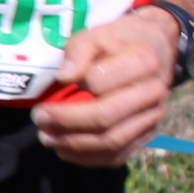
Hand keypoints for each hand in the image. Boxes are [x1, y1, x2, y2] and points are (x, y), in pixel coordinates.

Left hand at [33, 4, 179, 164]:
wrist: (154, 48)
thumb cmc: (119, 42)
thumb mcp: (97, 34)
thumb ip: (79, 50)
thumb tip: (65, 77)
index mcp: (143, 61)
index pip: (101, 82)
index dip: (72, 89)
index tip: (52, 88)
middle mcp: (153, 92)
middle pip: (106, 118)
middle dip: (66, 122)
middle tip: (40, 118)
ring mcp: (152, 117)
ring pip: (111, 142)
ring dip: (73, 144)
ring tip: (47, 137)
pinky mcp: (145, 136)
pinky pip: (116, 156)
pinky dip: (86, 158)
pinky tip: (64, 149)